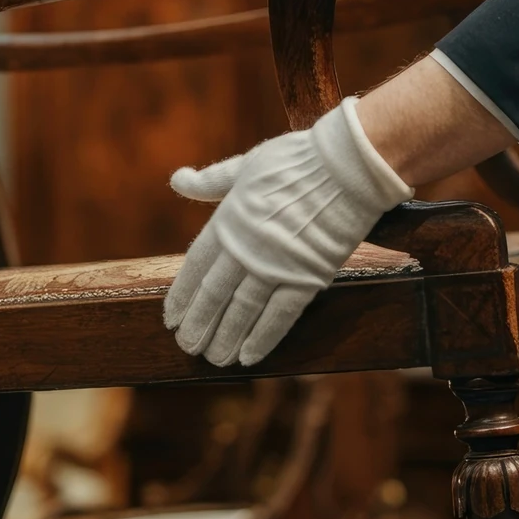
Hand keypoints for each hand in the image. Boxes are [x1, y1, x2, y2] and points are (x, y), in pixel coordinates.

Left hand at [164, 98, 412, 366]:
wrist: (348, 165)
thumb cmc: (297, 159)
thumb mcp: (246, 164)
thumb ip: (212, 181)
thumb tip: (178, 180)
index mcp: (228, 219)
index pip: (196, 266)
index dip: (182, 296)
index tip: (171, 318)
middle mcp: (247, 247)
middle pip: (215, 295)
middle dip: (199, 324)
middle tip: (188, 347)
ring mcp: (277, 264)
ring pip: (243, 311)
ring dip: (226, 338)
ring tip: (214, 358)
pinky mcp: (308, 277)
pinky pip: (281, 315)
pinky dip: (263, 338)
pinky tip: (250, 358)